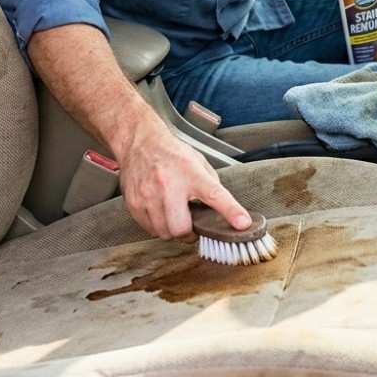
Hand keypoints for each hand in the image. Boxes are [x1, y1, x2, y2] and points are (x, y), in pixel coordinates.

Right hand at [113, 113, 250, 238]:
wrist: (140, 143)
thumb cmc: (171, 153)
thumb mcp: (198, 163)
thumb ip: (211, 186)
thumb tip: (224, 210)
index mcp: (191, 173)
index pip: (215, 195)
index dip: (231, 212)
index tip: (242, 224)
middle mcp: (169, 185)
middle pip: (181, 228)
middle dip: (189, 233)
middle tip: (191, 225)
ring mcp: (149, 195)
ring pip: (165, 233)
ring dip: (173, 230)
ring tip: (173, 215)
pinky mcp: (134, 203)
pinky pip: (150, 229)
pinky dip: (158, 226)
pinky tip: (160, 211)